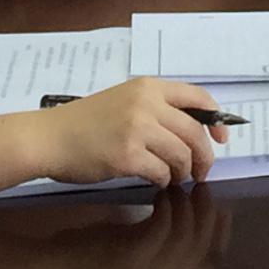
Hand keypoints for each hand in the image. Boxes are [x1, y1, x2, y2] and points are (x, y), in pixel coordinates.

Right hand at [31, 79, 225, 189]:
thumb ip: (155, 109)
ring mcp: (137, 129)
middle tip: (203, 171)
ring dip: (184, 171)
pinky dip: (164, 180)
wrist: (47, 138)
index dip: (216, 120)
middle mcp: (146, 104)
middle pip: (195, 131)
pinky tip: (157, 181)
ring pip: (181, 154)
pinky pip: (161, 172)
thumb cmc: (83, 123)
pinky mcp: (127, 155)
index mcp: (148, 87)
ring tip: (177, 178)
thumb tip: (193, 130)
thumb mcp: (123, 102)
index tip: (221, 138)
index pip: (198, 97)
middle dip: (205, 155)